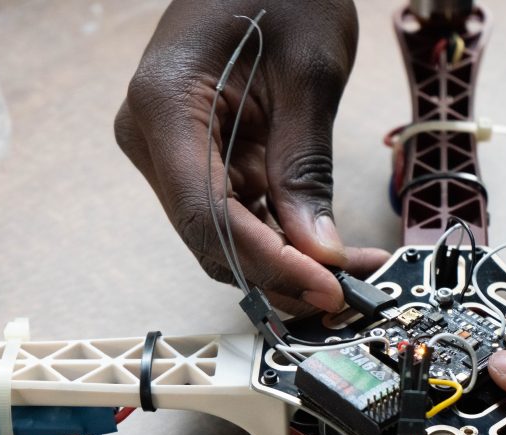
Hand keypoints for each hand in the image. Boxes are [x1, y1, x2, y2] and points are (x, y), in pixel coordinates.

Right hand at [115, 0, 388, 312]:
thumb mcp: (309, 72)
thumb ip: (305, 165)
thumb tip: (318, 251)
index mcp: (164, 105)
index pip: (207, 213)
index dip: (267, 263)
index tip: (324, 288)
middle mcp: (153, 137)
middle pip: (210, 235)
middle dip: (281, 272)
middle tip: (348, 292)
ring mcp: (171, 149)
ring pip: (224, 234)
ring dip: (286, 261)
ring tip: (352, 272)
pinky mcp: (198, 155)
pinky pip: (236, 212)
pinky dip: (281, 236)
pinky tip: (328, 248)